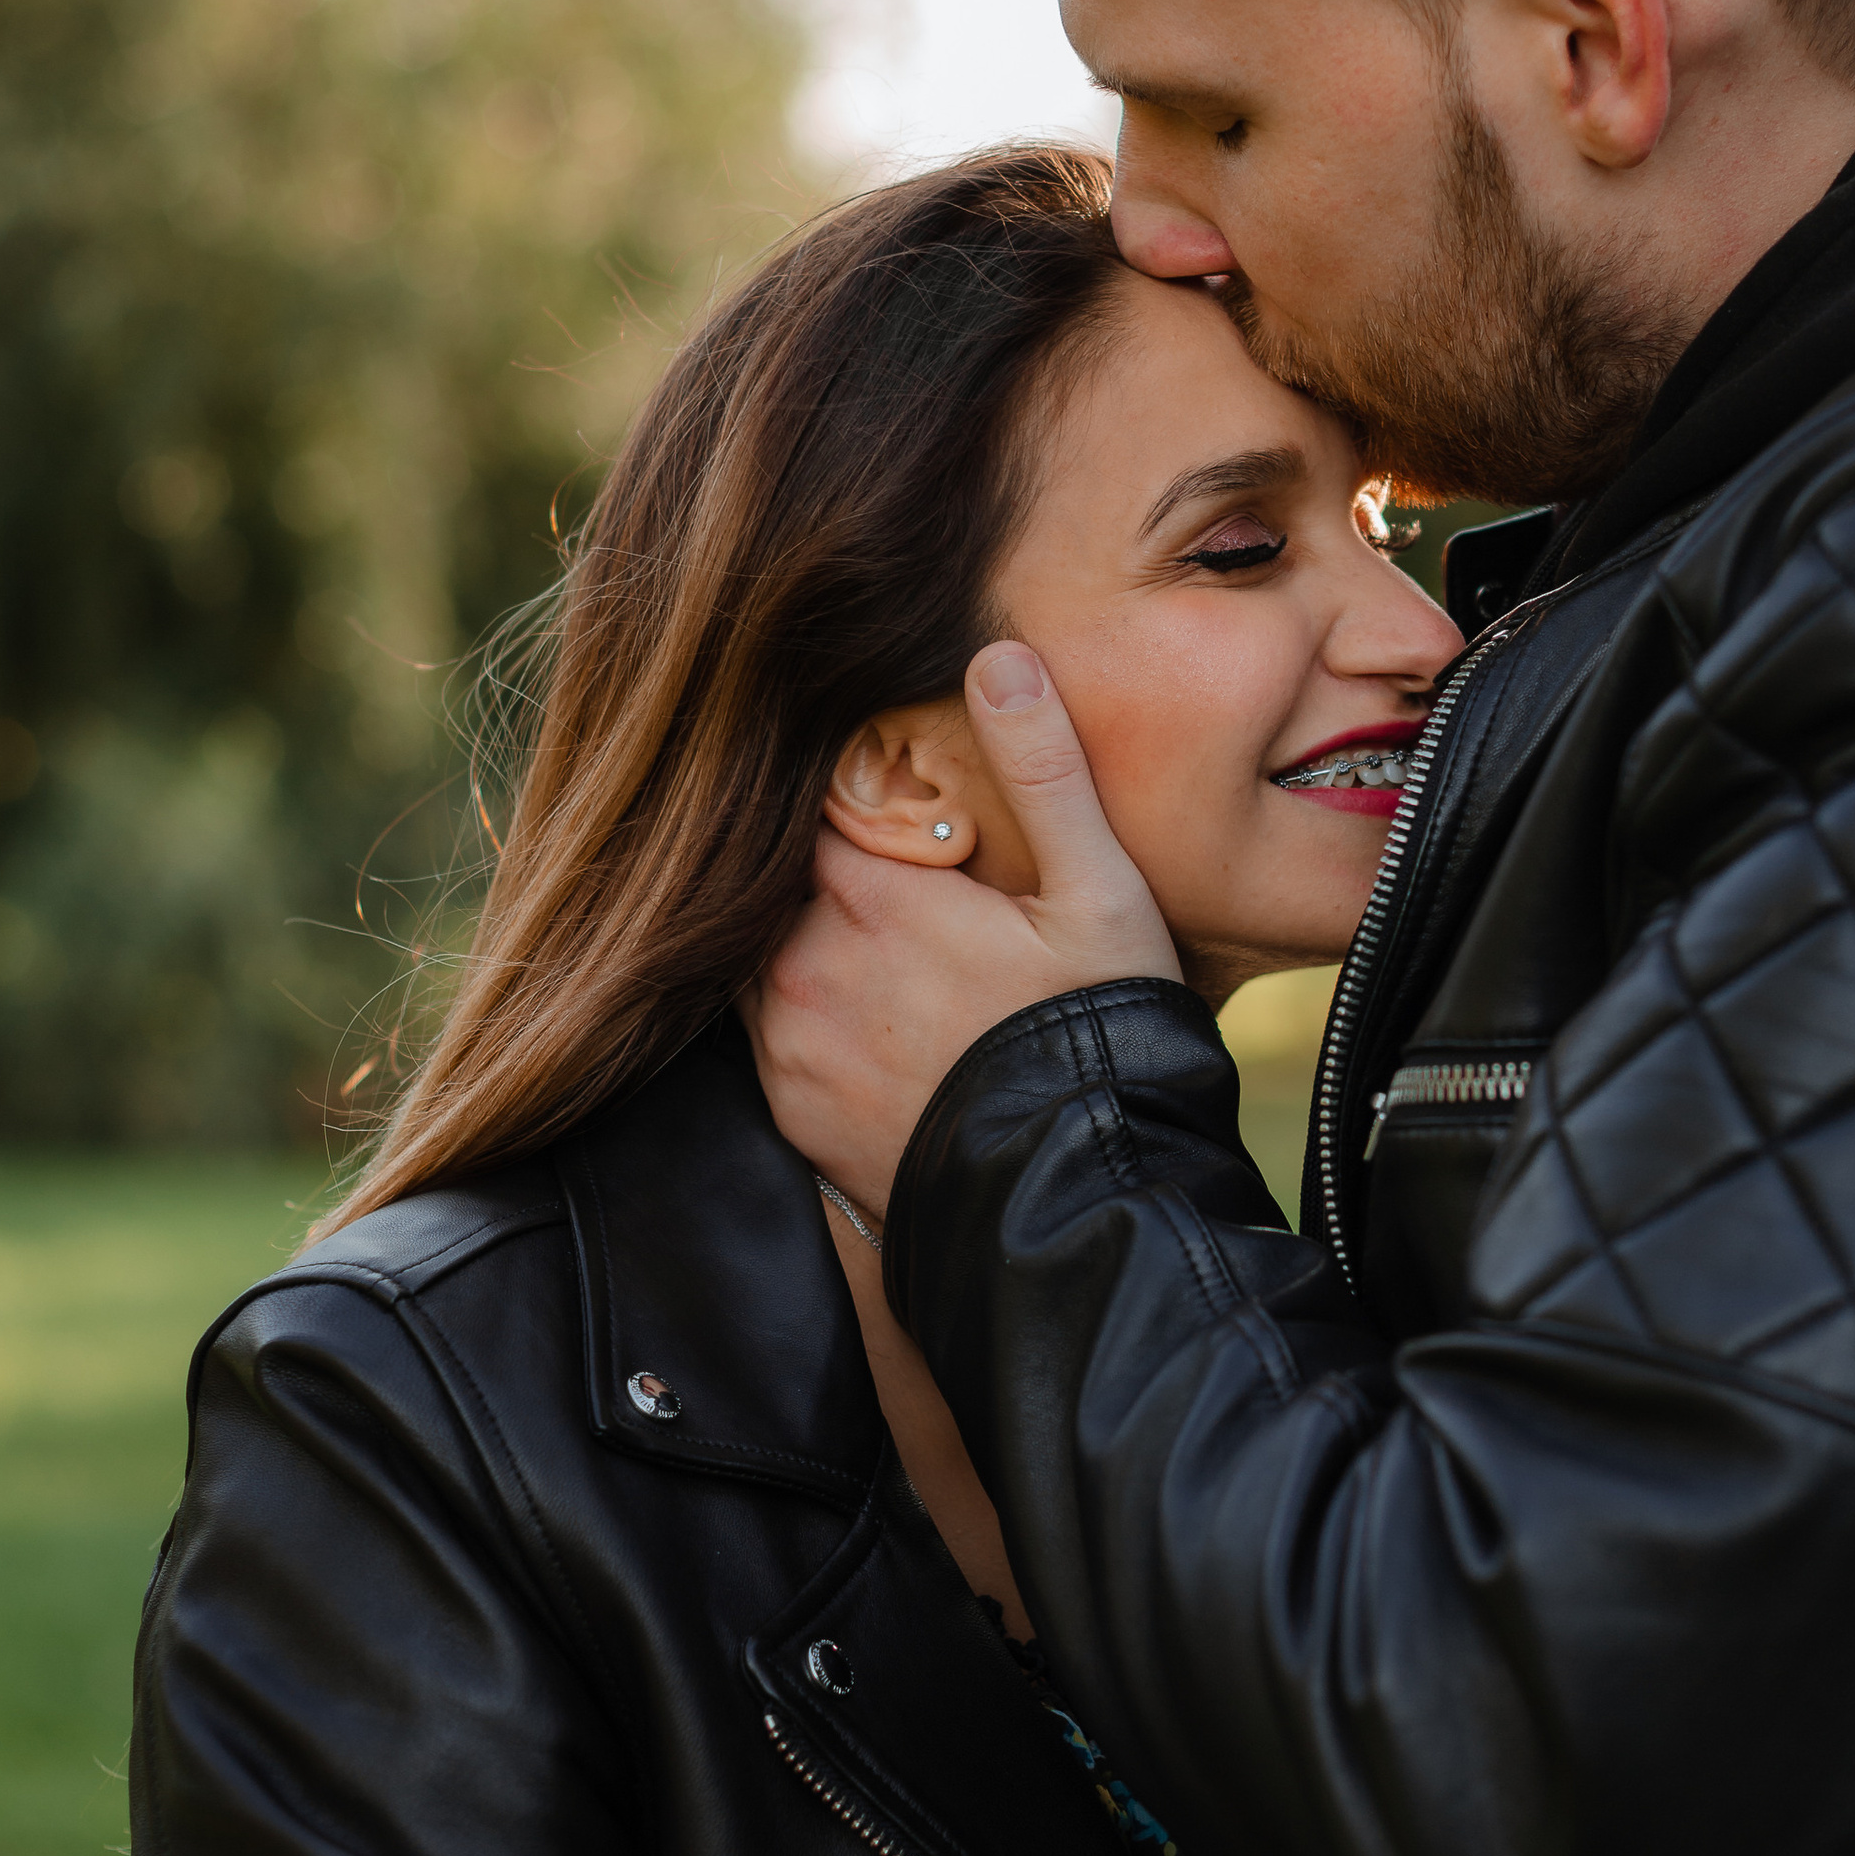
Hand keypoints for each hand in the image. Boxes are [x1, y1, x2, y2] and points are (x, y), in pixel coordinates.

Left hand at [750, 642, 1178, 1215]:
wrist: (1074, 1201)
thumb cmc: (1098, 1034)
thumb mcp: (1098, 889)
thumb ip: (1042, 768)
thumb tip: (997, 654)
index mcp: (872, 896)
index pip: (811, 801)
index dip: (841, 789)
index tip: (877, 789)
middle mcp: (807, 964)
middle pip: (776, 876)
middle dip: (815, 863)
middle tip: (875, 863)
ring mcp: (789, 1043)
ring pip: (755, 950)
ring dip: (795, 934)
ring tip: (863, 935)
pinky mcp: (790, 1109)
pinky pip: (758, 1030)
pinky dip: (793, 1006)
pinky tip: (854, 1008)